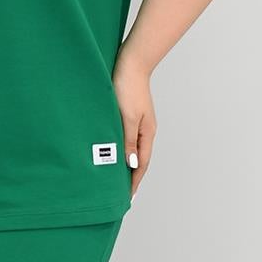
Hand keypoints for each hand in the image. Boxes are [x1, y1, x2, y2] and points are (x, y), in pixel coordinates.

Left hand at [111, 55, 156, 198]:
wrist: (129, 63)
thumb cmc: (127, 88)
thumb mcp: (126, 118)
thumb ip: (128, 142)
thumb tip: (132, 164)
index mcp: (147, 133)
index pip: (141, 164)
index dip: (134, 181)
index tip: (127, 198)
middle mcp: (145, 131)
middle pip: (140, 160)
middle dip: (132, 177)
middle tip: (122, 194)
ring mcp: (139, 123)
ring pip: (133, 150)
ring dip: (127, 165)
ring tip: (117, 180)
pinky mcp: (131, 115)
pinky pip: (128, 139)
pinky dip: (123, 151)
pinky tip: (115, 154)